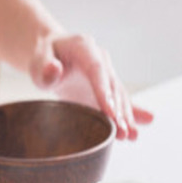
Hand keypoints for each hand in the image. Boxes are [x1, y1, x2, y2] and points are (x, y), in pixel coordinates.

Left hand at [29, 34, 152, 139]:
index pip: (97, 70)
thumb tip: (54, 68)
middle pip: (112, 85)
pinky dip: (130, 113)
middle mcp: (100, 58)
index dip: (104, 92)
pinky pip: (120, 101)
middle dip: (118, 110)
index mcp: (84, 47)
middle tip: (123, 132)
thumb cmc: (44, 59)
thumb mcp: (38, 61)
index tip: (110, 113)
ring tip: (132, 135)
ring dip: (126, 116)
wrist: (51, 56)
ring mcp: (106, 73)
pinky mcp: (107, 88)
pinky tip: (143, 124)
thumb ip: (44, 67)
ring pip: (119, 95)